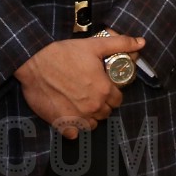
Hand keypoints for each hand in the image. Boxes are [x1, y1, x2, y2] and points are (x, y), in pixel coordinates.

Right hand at [15, 33, 141, 137]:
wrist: (33, 62)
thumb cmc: (63, 53)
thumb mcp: (94, 45)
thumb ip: (121, 44)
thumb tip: (141, 42)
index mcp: (104, 90)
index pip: (118, 100)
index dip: (112, 94)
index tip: (104, 88)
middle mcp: (93, 106)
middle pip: (106, 112)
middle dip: (102, 105)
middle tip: (90, 93)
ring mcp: (77, 117)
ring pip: (92, 124)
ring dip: (89, 117)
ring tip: (80, 104)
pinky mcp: (61, 123)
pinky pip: (74, 133)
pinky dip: (73, 128)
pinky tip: (69, 115)